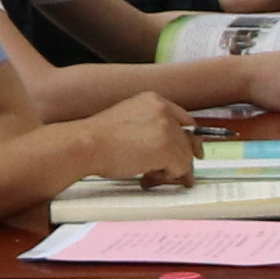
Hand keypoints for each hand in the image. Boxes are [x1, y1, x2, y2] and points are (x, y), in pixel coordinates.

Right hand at [81, 93, 203, 185]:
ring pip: (185, 156)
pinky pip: (180, 168)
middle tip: (175, 176)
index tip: (193, 152)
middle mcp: (164, 111)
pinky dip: (167, 178)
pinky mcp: (167, 148)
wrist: (86, 144)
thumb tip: (164, 149)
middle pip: (187, 140)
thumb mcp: (128, 121)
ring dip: (170, 171)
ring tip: (150, 177)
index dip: (189, 139)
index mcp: (154, 100)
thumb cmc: (98, 138)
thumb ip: (150, 129)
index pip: (184, 119)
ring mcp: (167, 128)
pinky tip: (148, 178)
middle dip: (181, 160)